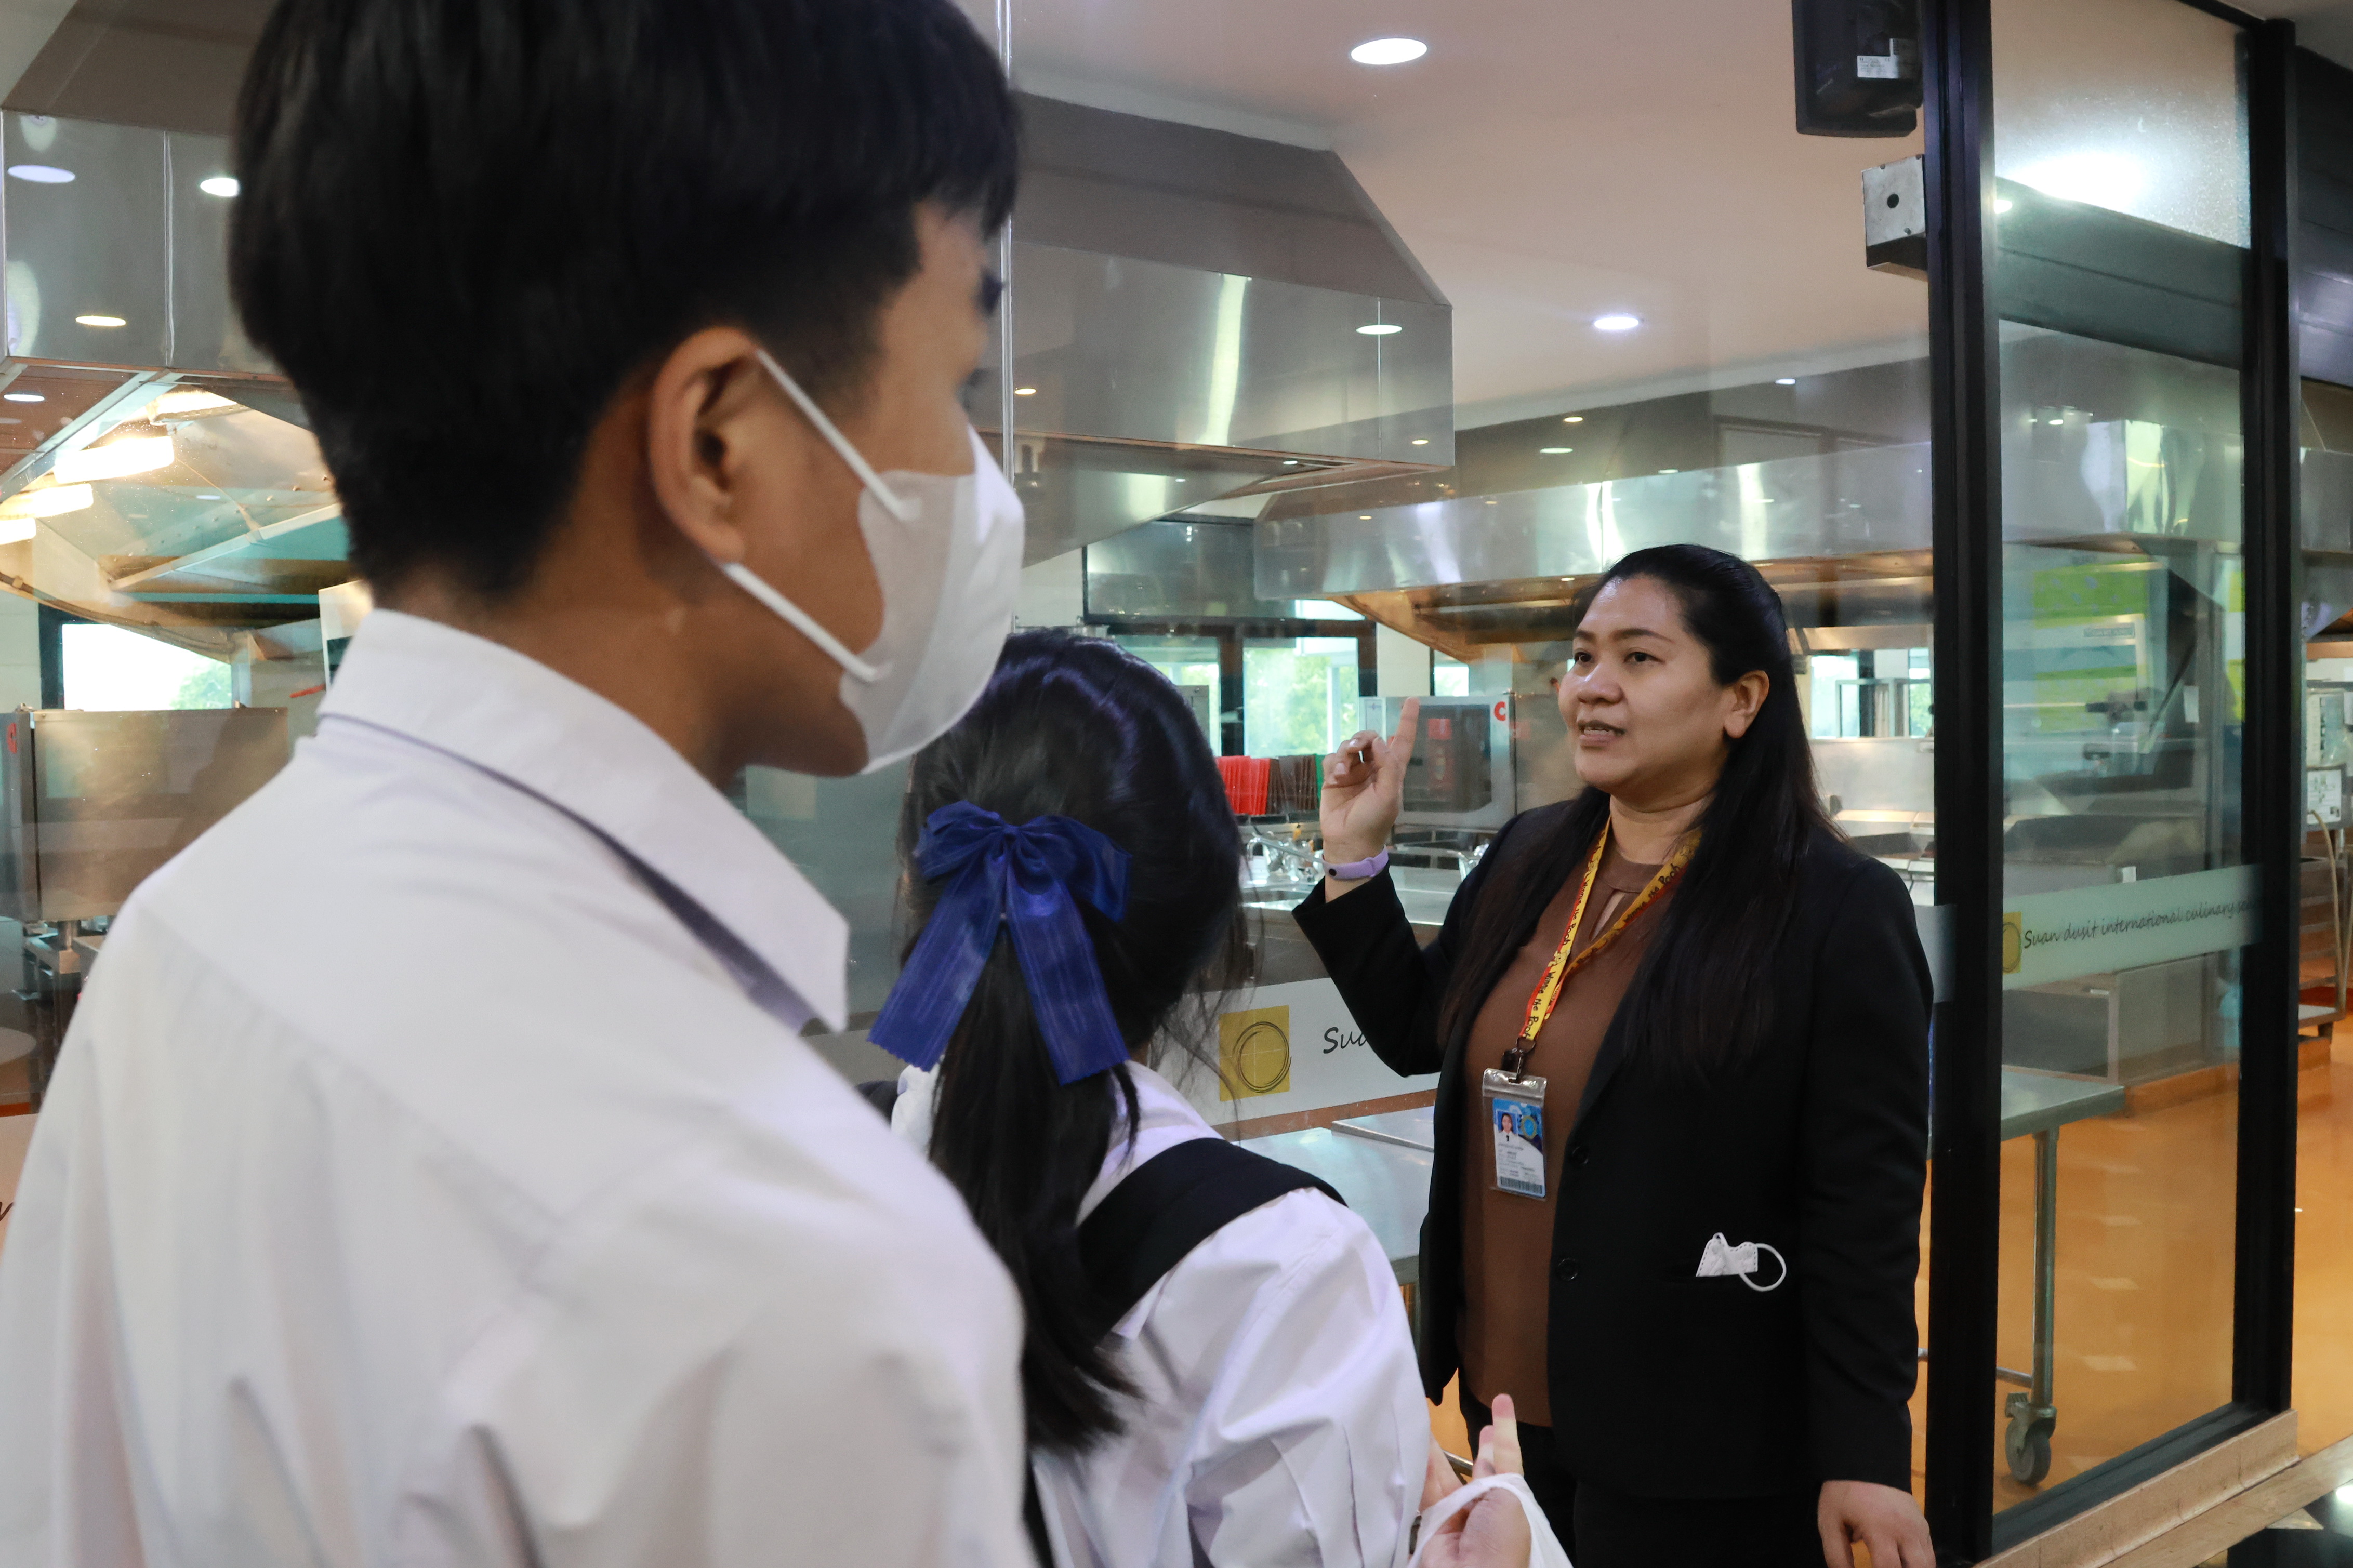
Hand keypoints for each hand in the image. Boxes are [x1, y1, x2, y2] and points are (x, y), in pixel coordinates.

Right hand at [1321, 697, 1418, 874]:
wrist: (1348, 841)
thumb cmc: (1374, 822)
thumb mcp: (1389, 795)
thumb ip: (1388, 766)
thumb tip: (1379, 740)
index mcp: (1392, 770)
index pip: (1402, 740)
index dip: (1407, 721)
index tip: (1412, 700)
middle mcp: (1373, 767)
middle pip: (1370, 737)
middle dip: (1364, 736)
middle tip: (1357, 745)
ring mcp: (1353, 771)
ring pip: (1349, 745)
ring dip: (1346, 752)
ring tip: (1343, 773)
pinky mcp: (1334, 777)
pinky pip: (1332, 757)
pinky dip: (1334, 763)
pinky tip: (1336, 778)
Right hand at [1418, 1394, 1530, 1567]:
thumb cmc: (1501, 1540)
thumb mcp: (1510, 1500)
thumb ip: (1498, 1471)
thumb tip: (1488, 1454)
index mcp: (1511, 1502)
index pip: (1508, 1459)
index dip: (1505, 1430)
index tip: (1502, 1400)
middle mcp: (1485, 1507)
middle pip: (1478, 1467)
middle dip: (1478, 1446)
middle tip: (1476, 1423)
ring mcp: (1458, 1514)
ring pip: (1447, 1473)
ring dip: (1437, 1447)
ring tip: (1425, 1416)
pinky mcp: (1432, 1521)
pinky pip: (1427, 1488)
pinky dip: (1420, 1467)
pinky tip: (1413, 1443)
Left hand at [1818, 1479, 1932, 1567]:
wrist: (1865, 1462)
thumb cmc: (1844, 1493)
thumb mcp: (1830, 1522)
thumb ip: (1837, 1554)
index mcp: (1881, 1529)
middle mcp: (1906, 1530)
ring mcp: (1918, 1527)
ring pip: (1928, 1564)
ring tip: (1891, 1566)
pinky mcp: (1923, 1525)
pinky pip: (1928, 1553)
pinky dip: (1918, 1564)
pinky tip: (1901, 1563)